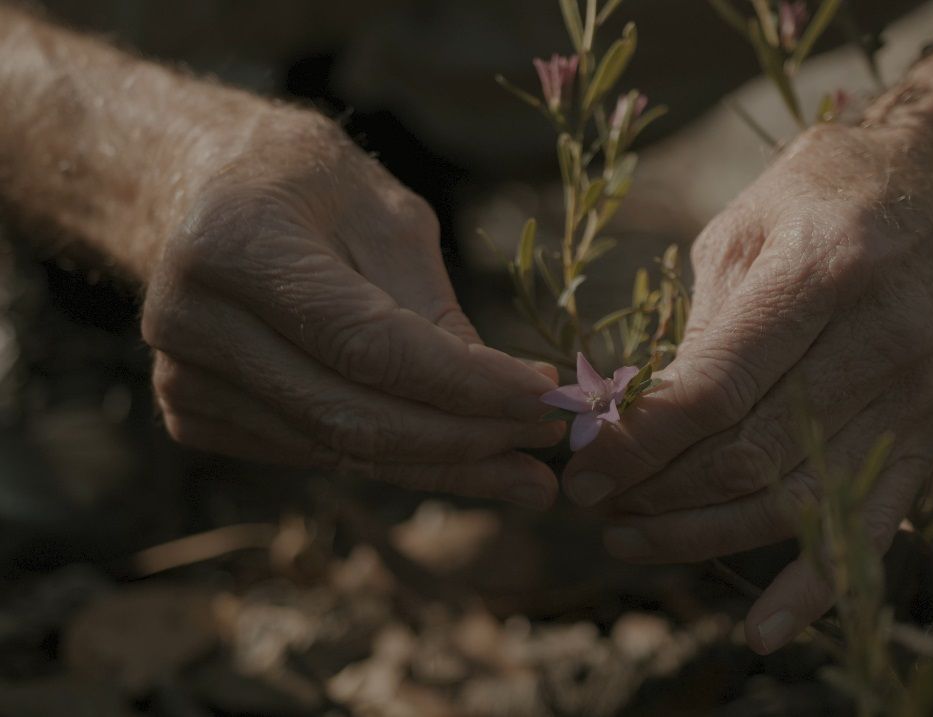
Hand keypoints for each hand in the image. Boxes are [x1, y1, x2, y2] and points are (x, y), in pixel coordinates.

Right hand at [141, 113, 562, 508]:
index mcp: (236, 245)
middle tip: (547, 441)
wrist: (199, 194)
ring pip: (338, 451)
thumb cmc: (307, 187)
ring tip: (522, 468)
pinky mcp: (193, 415)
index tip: (547, 400)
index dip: (466, 384)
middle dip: (466, 439)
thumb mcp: (386, 216)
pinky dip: (392, 459)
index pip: (369, 344)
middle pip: (352, 417)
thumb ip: (435, 309)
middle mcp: (194, 321)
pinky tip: (454, 453)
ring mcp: (182, 378)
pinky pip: (315, 454)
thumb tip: (507, 400)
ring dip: (441, 466)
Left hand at [562, 123, 932, 649]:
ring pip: (792, 499)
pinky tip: (762, 630)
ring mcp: (915, 395)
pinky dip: (816, 585)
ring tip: (629, 538)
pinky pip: (873, 527)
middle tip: (594, 503)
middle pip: (747, 454)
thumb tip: (634, 418)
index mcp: (822, 273)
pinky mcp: (931, 431)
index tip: (582, 472)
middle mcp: (880, 340)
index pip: (715, 390)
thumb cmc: (822, 196)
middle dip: (656, 492)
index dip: (640, 444)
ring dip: (700, 533)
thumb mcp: (741, 231)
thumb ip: (697, 328)